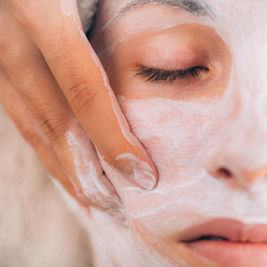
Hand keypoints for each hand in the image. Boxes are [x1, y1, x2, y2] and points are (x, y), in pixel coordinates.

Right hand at [0, 0, 157, 215]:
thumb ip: (112, 9)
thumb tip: (147, 51)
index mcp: (38, 7)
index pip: (83, 91)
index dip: (113, 138)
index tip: (143, 176)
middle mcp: (7, 35)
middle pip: (51, 120)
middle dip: (84, 170)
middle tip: (117, 206)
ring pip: (27, 121)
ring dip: (61, 165)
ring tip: (91, 198)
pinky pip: (16, 107)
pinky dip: (42, 140)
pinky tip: (62, 159)